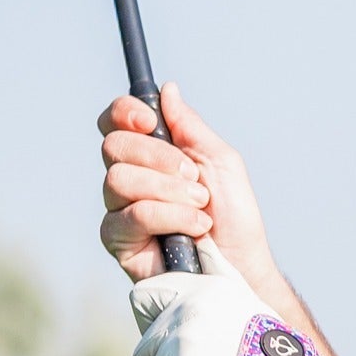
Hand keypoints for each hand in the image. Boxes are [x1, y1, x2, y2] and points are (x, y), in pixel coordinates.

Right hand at [98, 82, 279, 289]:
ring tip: (201, 207)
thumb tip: (168, 89)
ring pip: (119, 179)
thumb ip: (190, 127)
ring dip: (170, 191)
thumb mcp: (221, 162)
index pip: (115, 122)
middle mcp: (128, 180)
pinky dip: (169, 216)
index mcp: (149, 156)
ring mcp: (119, 210)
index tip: (152, 121)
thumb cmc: (234, 218)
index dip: (124, 112)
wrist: (242, 266)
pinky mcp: (118, 241)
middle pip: (113, 146)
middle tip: (194, 177)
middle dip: (160, 158)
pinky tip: (194, 228)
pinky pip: (131, 215)